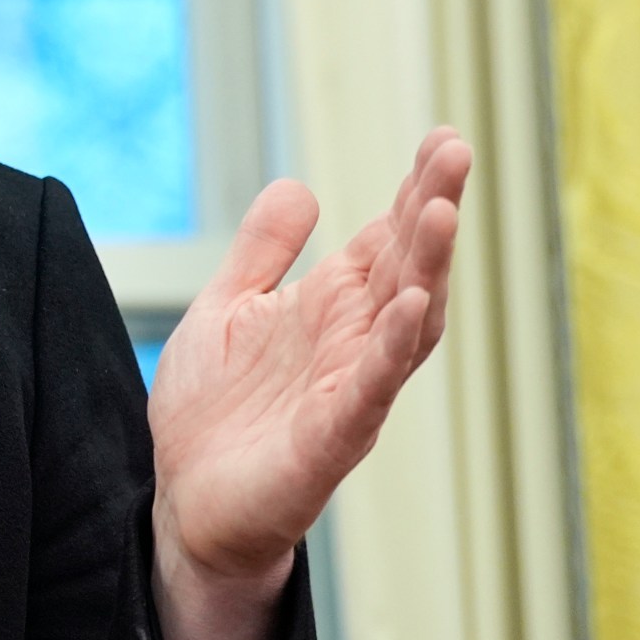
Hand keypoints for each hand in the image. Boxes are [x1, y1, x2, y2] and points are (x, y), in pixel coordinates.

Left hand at [146, 128, 469, 639]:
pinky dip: (389, 347)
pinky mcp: (330, 437)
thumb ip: (263, 253)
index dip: (412, 191)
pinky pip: (370, 388)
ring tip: (442, 210)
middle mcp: (350, 343)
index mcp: (328, 309)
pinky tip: (404, 306)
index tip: (441, 137)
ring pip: (404, 321)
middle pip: (405, 267)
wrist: (184, 502)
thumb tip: (301, 186)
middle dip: (431, 208)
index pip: (383, 240)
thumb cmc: (212, 413)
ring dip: (424, 267)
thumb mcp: (226, 310)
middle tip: (456, 150)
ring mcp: (347, 388)